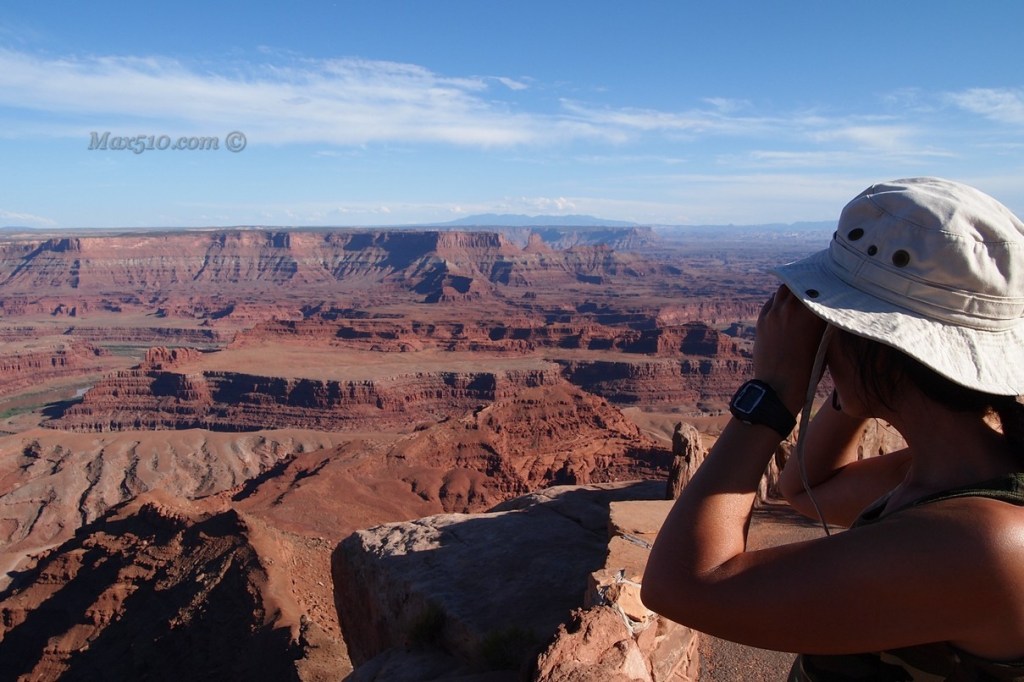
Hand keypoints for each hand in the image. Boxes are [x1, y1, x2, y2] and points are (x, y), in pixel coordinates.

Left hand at [753, 285, 826, 413]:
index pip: (822, 287)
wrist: (779, 387)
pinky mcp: (762, 320)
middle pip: (802, 282)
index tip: (834, 279)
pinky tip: (787, 303)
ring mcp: (774, 313)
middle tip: (818, 280)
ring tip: (802, 289)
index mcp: (811, 314)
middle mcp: (792, 309)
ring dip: (794, 288)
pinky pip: (772, 301)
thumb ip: (826, 322)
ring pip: (784, 289)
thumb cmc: (808, 370)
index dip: (828, 282)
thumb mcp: (826, 345)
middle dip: (810, 281)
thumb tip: (829, 306)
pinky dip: (780, 299)